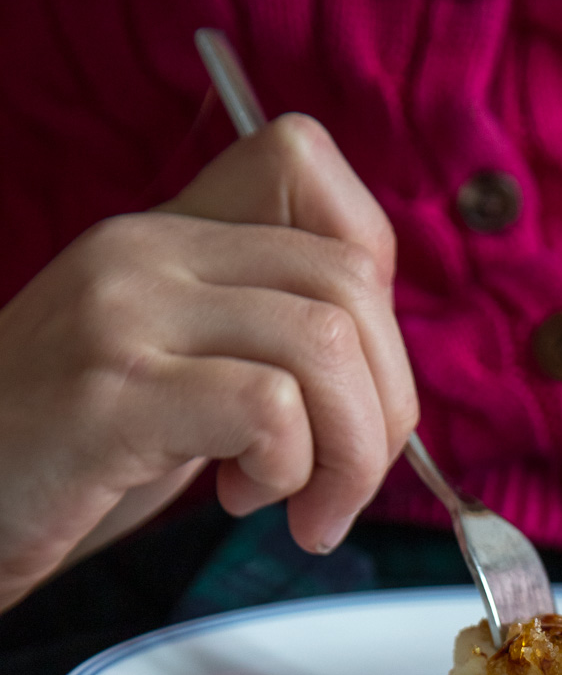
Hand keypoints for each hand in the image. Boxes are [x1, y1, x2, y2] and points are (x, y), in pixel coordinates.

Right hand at [0, 114, 417, 612]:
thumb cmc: (66, 453)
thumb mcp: (171, 370)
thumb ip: (257, 339)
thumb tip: (380, 372)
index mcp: (167, 234)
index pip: (306, 166)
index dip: (369, 282)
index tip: (347, 378)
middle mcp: (145, 252)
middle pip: (348, 282)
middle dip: (383, 407)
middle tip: (343, 485)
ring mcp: (125, 313)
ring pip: (324, 344)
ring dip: (347, 454)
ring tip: (301, 507)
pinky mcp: (112, 393)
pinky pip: (268, 408)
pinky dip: (289, 470)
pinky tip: (244, 499)